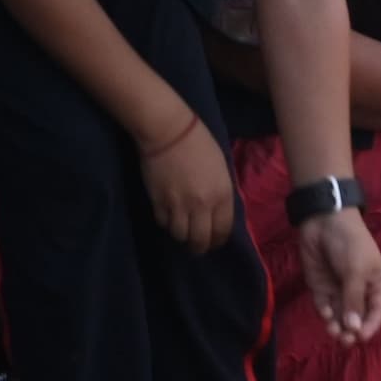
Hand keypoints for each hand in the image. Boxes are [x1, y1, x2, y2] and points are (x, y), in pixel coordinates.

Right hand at [141, 119, 235, 251]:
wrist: (169, 134)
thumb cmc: (200, 145)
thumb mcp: (221, 169)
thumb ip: (220, 192)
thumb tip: (217, 209)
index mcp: (222, 194)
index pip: (223, 229)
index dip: (219, 240)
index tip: (215, 243)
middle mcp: (202, 204)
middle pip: (200, 239)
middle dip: (200, 246)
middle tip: (198, 247)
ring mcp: (178, 205)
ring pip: (180, 235)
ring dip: (182, 235)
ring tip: (183, 232)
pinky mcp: (158, 202)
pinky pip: (163, 223)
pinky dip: (166, 224)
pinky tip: (169, 218)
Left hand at [296, 208, 380, 346]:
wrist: (323, 223)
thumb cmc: (350, 244)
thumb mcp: (356, 271)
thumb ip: (354, 300)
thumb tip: (354, 329)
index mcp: (377, 284)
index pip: (378, 310)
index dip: (371, 325)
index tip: (361, 337)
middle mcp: (360, 290)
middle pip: (358, 316)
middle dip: (352, 329)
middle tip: (344, 341)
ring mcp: (339, 289)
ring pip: (340, 315)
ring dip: (338, 325)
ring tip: (333, 333)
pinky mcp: (322, 287)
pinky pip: (325, 306)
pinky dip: (325, 313)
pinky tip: (325, 314)